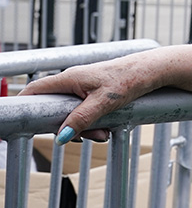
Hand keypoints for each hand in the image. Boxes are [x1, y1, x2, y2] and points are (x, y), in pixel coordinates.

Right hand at [19, 55, 158, 143]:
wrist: (152, 71)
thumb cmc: (129, 79)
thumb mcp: (104, 103)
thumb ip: (81, 119)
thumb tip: (61, 137)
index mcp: (69, 78)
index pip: (35, 90)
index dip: (25, 105)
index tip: (24, 124)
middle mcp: (72, 81)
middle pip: (54, 109)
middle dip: (66, 127)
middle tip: (84, 137)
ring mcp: (83, 88)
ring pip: (71, 114)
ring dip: (83, 128)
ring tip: (102, 134)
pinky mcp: (94, 94)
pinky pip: (84, 112)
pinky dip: (92, 123)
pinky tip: (106, 129)